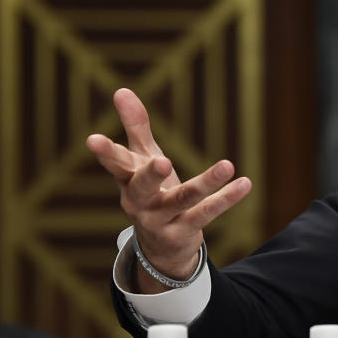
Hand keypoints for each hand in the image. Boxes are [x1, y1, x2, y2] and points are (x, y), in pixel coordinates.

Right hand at [86, 88, 251, 292]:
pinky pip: (206, 213)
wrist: (161, 247)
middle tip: (163, 162)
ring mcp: (160, 220)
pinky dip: (226, 198)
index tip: (92, 139)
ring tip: (227, 165)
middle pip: (142, 187)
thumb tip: (121, 90)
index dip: (105, 152)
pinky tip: (245, 183)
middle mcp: (140, 202)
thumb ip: (136, 127)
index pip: (115, 164)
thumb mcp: (143, 160)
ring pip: (183, 200)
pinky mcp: (183, 232)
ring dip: (205, 183)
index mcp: (127, 180)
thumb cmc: (150, 192)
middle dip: (151, 175)